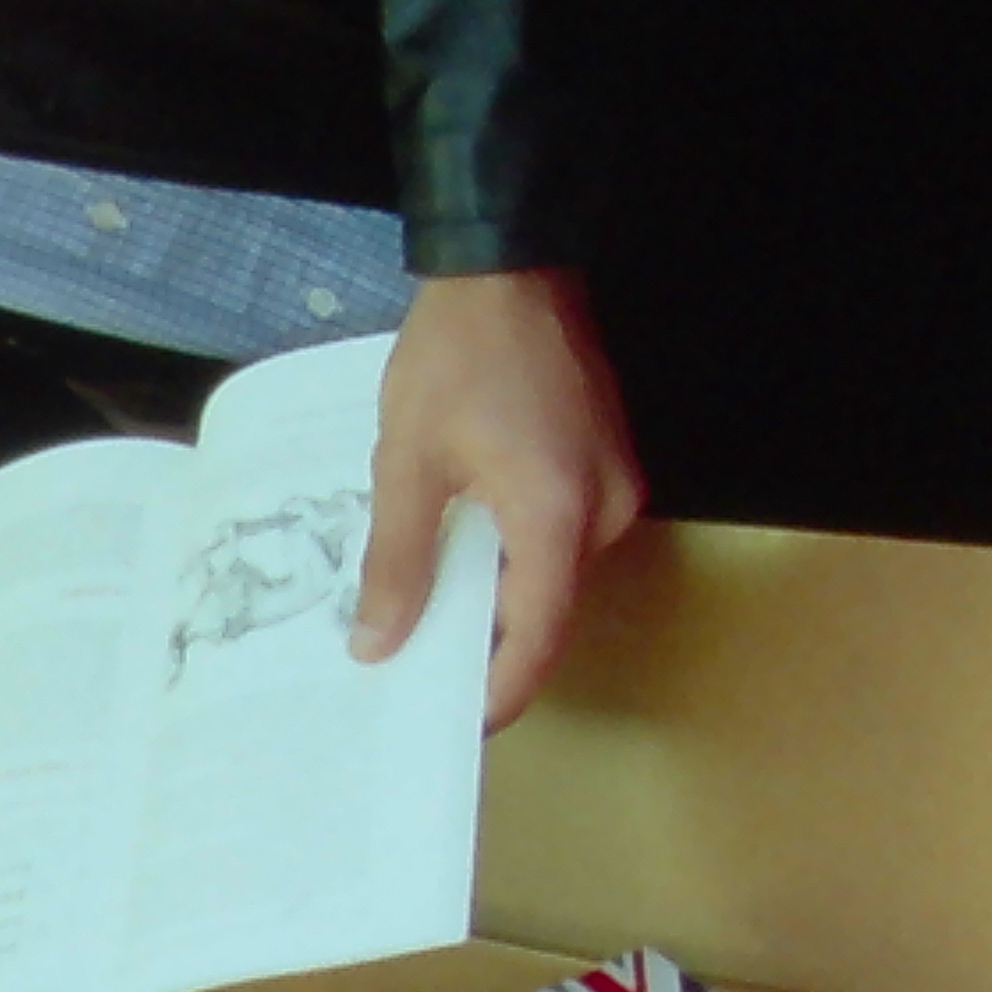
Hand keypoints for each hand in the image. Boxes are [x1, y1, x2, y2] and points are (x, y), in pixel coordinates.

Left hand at [355, 267, 643, 731]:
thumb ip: (397, 560)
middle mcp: (602, 512)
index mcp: (556, 519)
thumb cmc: (455, 358)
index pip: (539, 640)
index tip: (454, 727)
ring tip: (427, 620)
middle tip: (419, 677)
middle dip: (488, 649)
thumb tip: (379, 645)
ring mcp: (613, 484)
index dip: (499, 693)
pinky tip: (461, 557)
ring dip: (498, 599)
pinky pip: (560, 532)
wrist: (509, 265)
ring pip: (554, 572)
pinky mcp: (605, 461)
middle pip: (549, 610)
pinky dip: (515, 556)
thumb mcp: (406, 462)